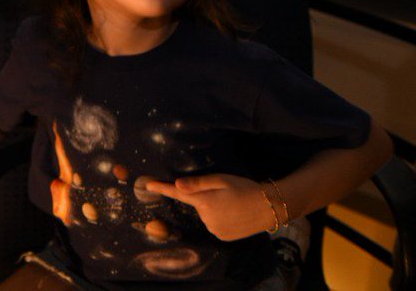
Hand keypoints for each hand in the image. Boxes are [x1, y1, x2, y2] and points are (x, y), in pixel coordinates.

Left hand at [145, 174, 275, 240]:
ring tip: (233, 203)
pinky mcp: (222, 236)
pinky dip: (220, 218)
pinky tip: (234, 214)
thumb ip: (197, 183)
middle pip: (196, 203)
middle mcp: (205, 218)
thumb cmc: (245, 188)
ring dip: (213, 208)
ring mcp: (214, 229)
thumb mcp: (221, 180)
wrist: (268, 208)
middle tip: (225, 193)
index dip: (161, 188)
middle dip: (204, 197)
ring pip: (206, 214)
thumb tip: (177, 185)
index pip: (177, 194)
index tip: (147, 185)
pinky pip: (214, 224)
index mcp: (203, 201)